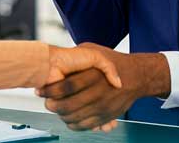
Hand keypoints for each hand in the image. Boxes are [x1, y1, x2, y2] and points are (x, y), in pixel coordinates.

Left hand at [38, 44, 169, 130]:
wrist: (137, 75)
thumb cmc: (115, 61)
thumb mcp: (97, 51)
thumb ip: (81, 54)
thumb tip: (63, 61)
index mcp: (93, 75)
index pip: (66, 86)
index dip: (50, 90)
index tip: (41, 90)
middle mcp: (98, 93)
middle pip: (67, 105)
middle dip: (53, 105)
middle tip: (47, 101)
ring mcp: (102, 106)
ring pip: (74, 118)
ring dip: (61, 115)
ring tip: (57, 108)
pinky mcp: (106, 116)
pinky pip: (84, 126)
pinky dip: (73, 124)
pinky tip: (69, 117)